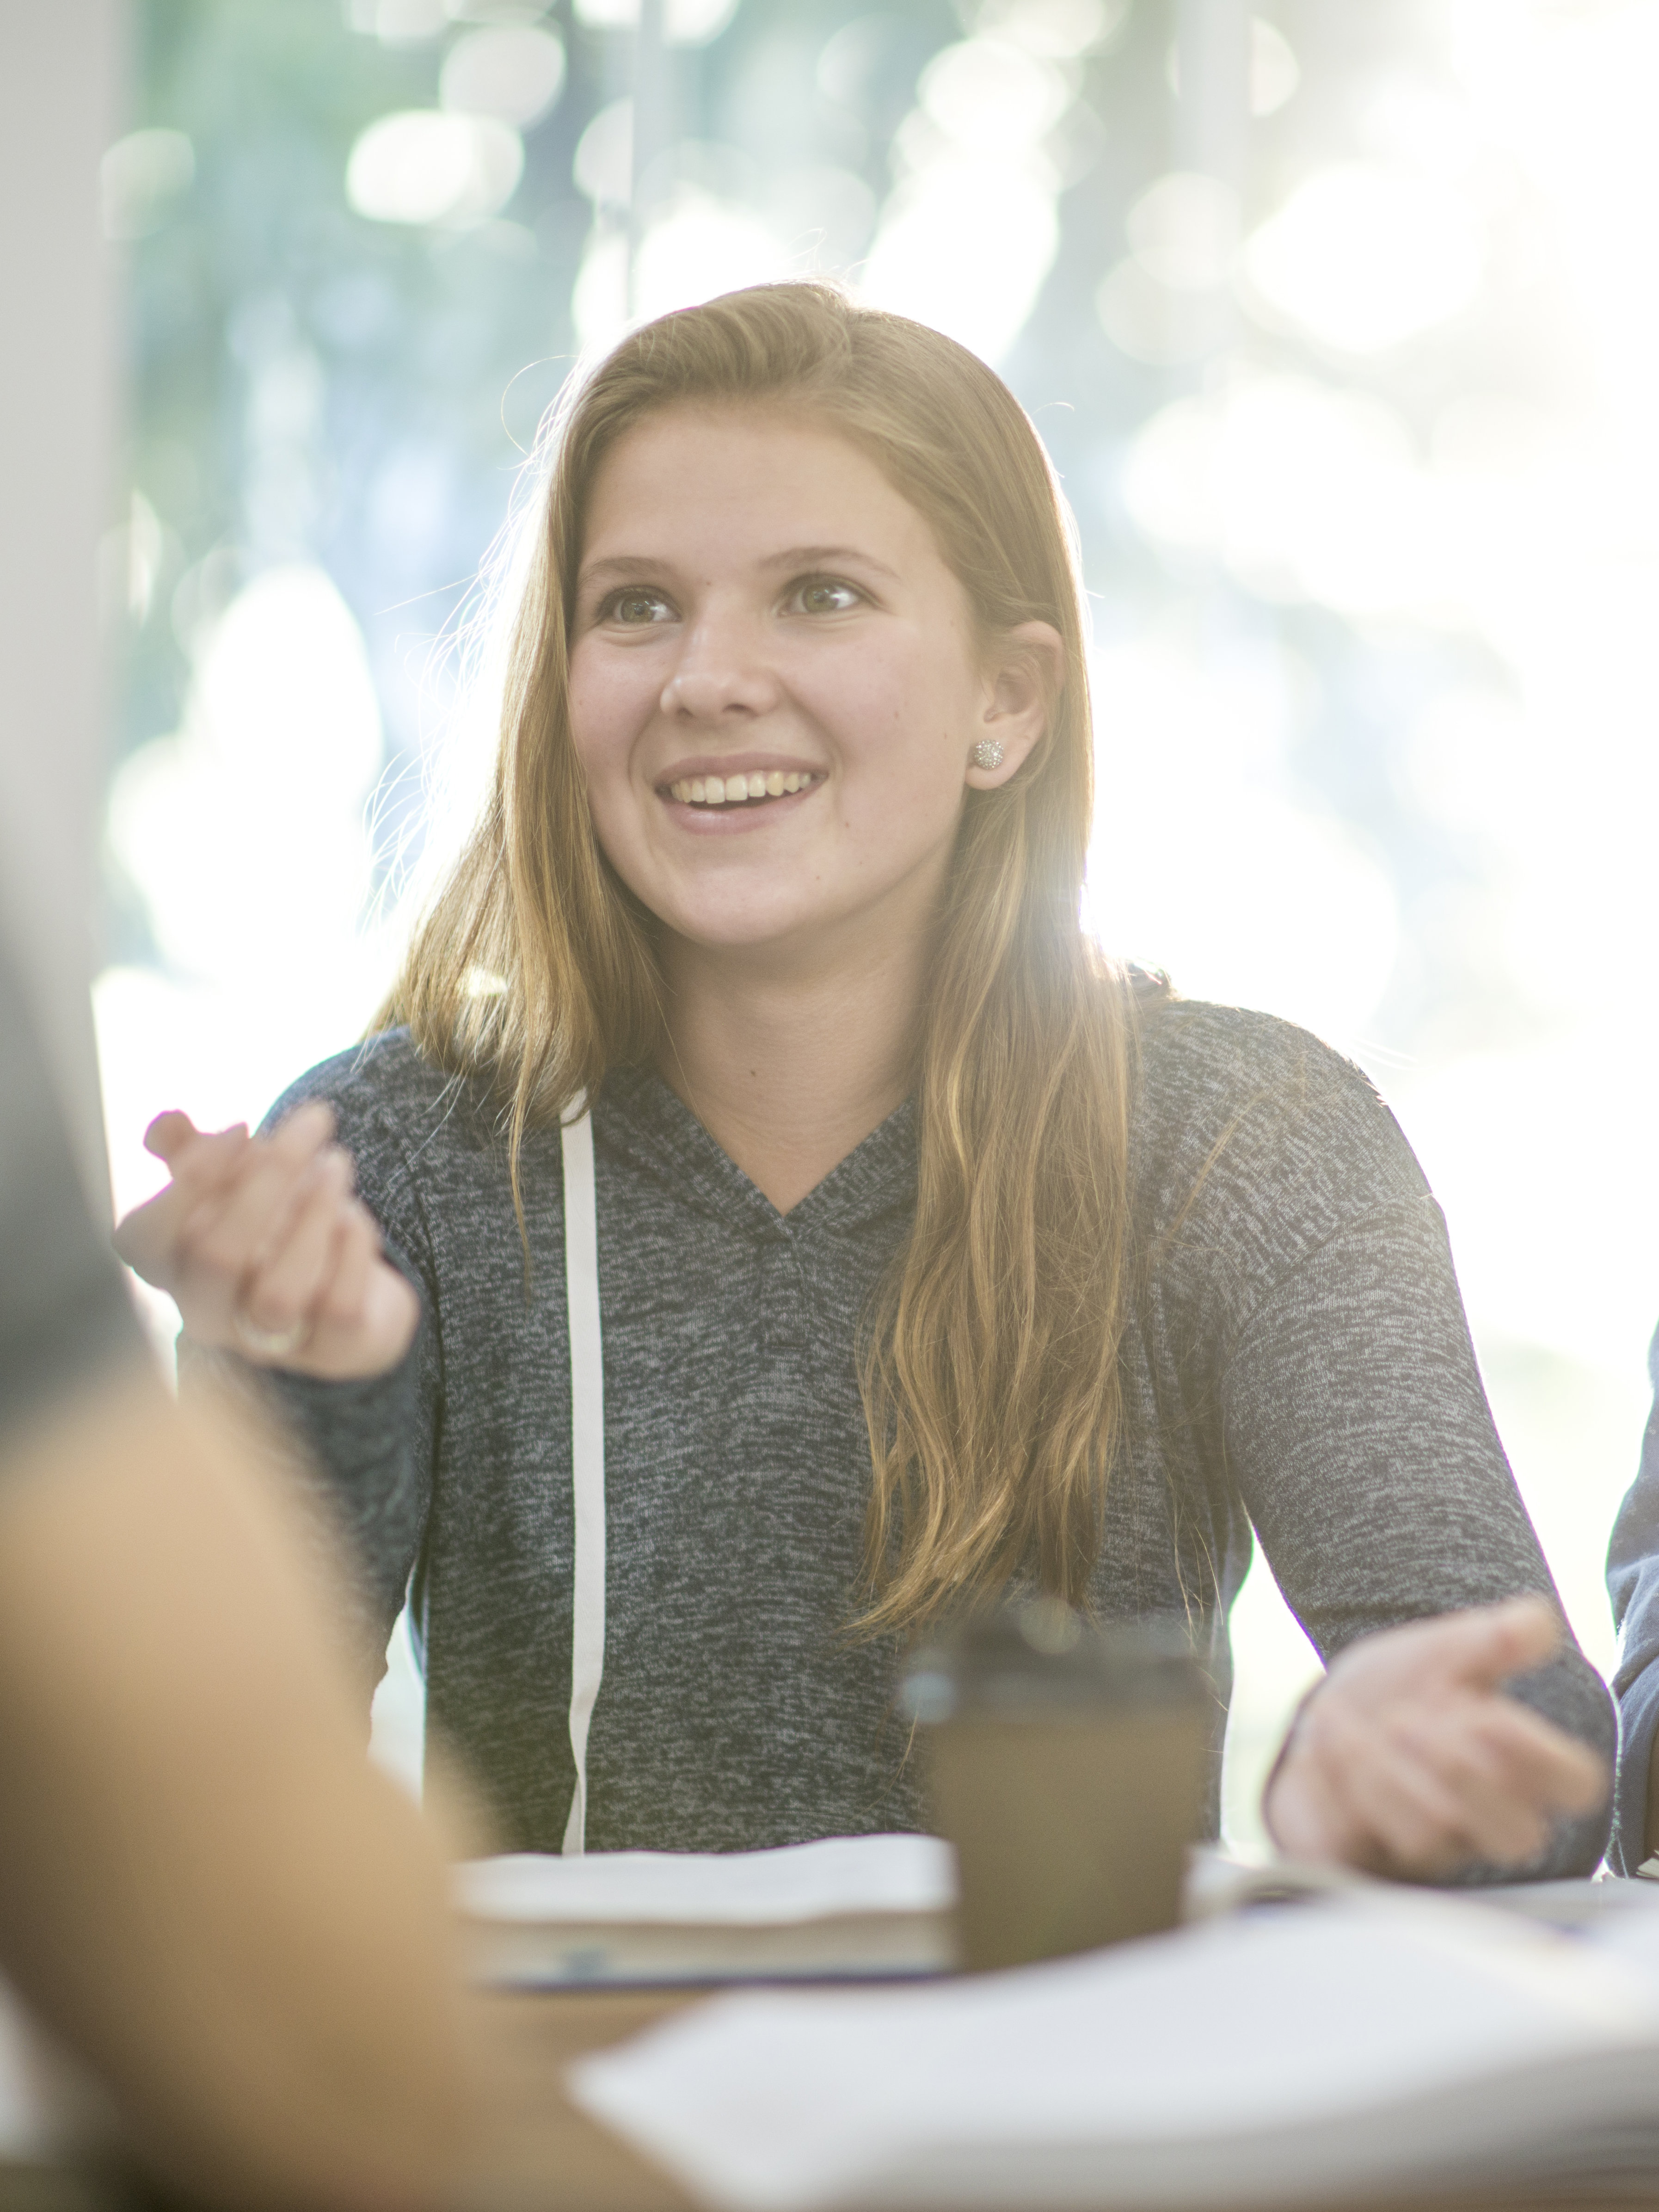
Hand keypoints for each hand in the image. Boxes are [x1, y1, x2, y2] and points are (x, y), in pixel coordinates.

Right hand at [113, 1104, 419, 1380]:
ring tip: (337, 1163)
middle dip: (268, 1179)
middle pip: (214, 1256)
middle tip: (314, 1124)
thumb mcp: (231, 1184)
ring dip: (313, 1215)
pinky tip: (355, 1216)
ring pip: (278, 1293)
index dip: (188, 1181)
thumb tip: (167, 1124)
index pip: (143, 1239)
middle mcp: (208, 1312)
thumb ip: (192, 1151)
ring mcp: (266, 1342)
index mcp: (171, 1268)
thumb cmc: (274, 1229)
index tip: (241, 1128)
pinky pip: (337, 1309)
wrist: (351, 1292)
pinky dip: (350, 1254)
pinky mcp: (329, 1352)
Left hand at [1262, 1596, 1607, 1879]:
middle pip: (1516, 1834)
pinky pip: (1355, 1845)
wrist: (1329, 1720)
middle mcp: (1482, 1822)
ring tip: (1343, 1719)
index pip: (1574, 1786)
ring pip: (1429, 1839)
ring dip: (1383, 1773)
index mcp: (1518, 1769)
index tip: (1488, 1713)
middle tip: (1406, 1720)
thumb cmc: (1403, 1691)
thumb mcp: (1442, 1655)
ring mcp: (1424, 1851)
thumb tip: (1536, 1619)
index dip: (1540, 1756)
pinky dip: (1333, 1785)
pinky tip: (1321, 1742)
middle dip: (1460, 1772)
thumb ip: (1491, 1639)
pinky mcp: (1361, 1860)